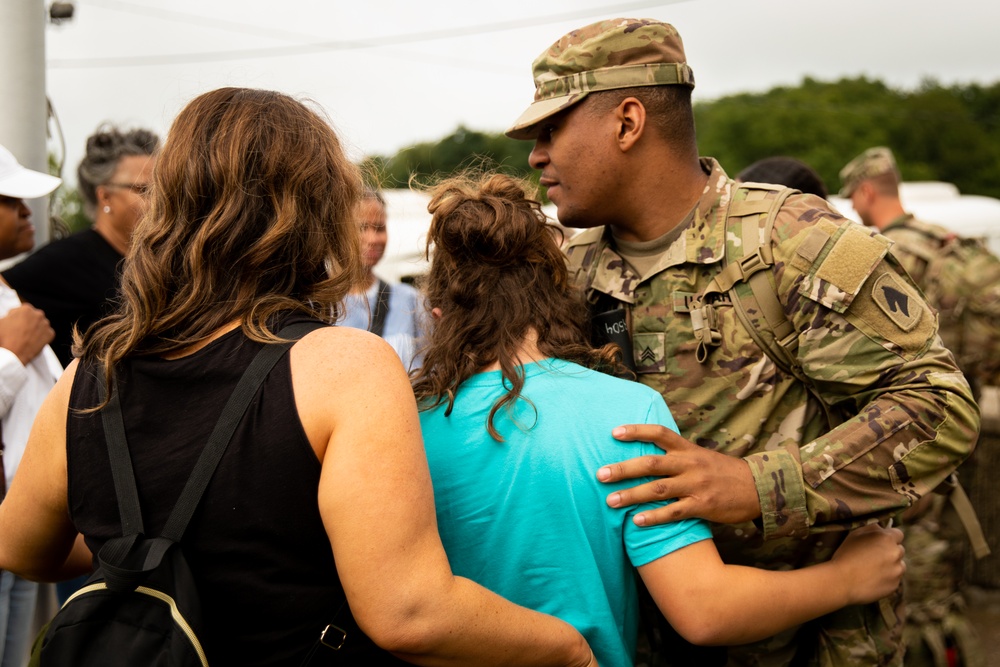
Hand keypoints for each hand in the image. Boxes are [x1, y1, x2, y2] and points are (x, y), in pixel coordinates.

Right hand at [0, 305, 53, 364]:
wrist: (13, 354)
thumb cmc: (5, 338)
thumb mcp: (1, 321)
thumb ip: (11, 315)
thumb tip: (13, 316)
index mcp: (26, 309)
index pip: (22, 310)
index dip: (17, 318)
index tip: (15, 323)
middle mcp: (38, 315)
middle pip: (33, 317)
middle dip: (27, 322)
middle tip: (21, 331)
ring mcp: (46, 324)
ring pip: (40, 324)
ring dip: (35, 328)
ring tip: (26, 337)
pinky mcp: (50, 334)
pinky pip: (46, 333)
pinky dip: (42, 336)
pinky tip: (33, 341)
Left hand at [597, 424, 760, 525]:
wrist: (759, 488)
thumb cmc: (723, 473)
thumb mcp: (701, 456)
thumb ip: (676, 456)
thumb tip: (646, 456)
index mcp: (688, 449)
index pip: (659, 433)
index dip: (636, 431)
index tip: (613, 432)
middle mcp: (689, 464)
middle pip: (651, 463)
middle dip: (624, 469)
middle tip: (600, 474)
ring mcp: (696, 486)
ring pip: (658, 489)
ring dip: (632, 495)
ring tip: (610, 500)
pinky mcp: (703, 506)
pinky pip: (674, 512)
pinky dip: (654, 517)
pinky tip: (636, 522)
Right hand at [830, 524, 904, 604]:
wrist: (842, 581)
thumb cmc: (846, 554)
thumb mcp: (855, 533)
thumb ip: (872, 528)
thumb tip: (882, 527)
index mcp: (887, 538)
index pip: (898, 534)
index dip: (889, 537)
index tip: (880, 542)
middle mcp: (896, 554)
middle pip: (899, 550)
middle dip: (890, 551)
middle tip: (875, 556)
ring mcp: (897, 571)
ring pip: (899, 565)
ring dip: (891, 565)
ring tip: (874, 569)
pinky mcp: (895, 585)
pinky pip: (895, 579)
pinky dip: (887, 578)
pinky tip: (873, 578)